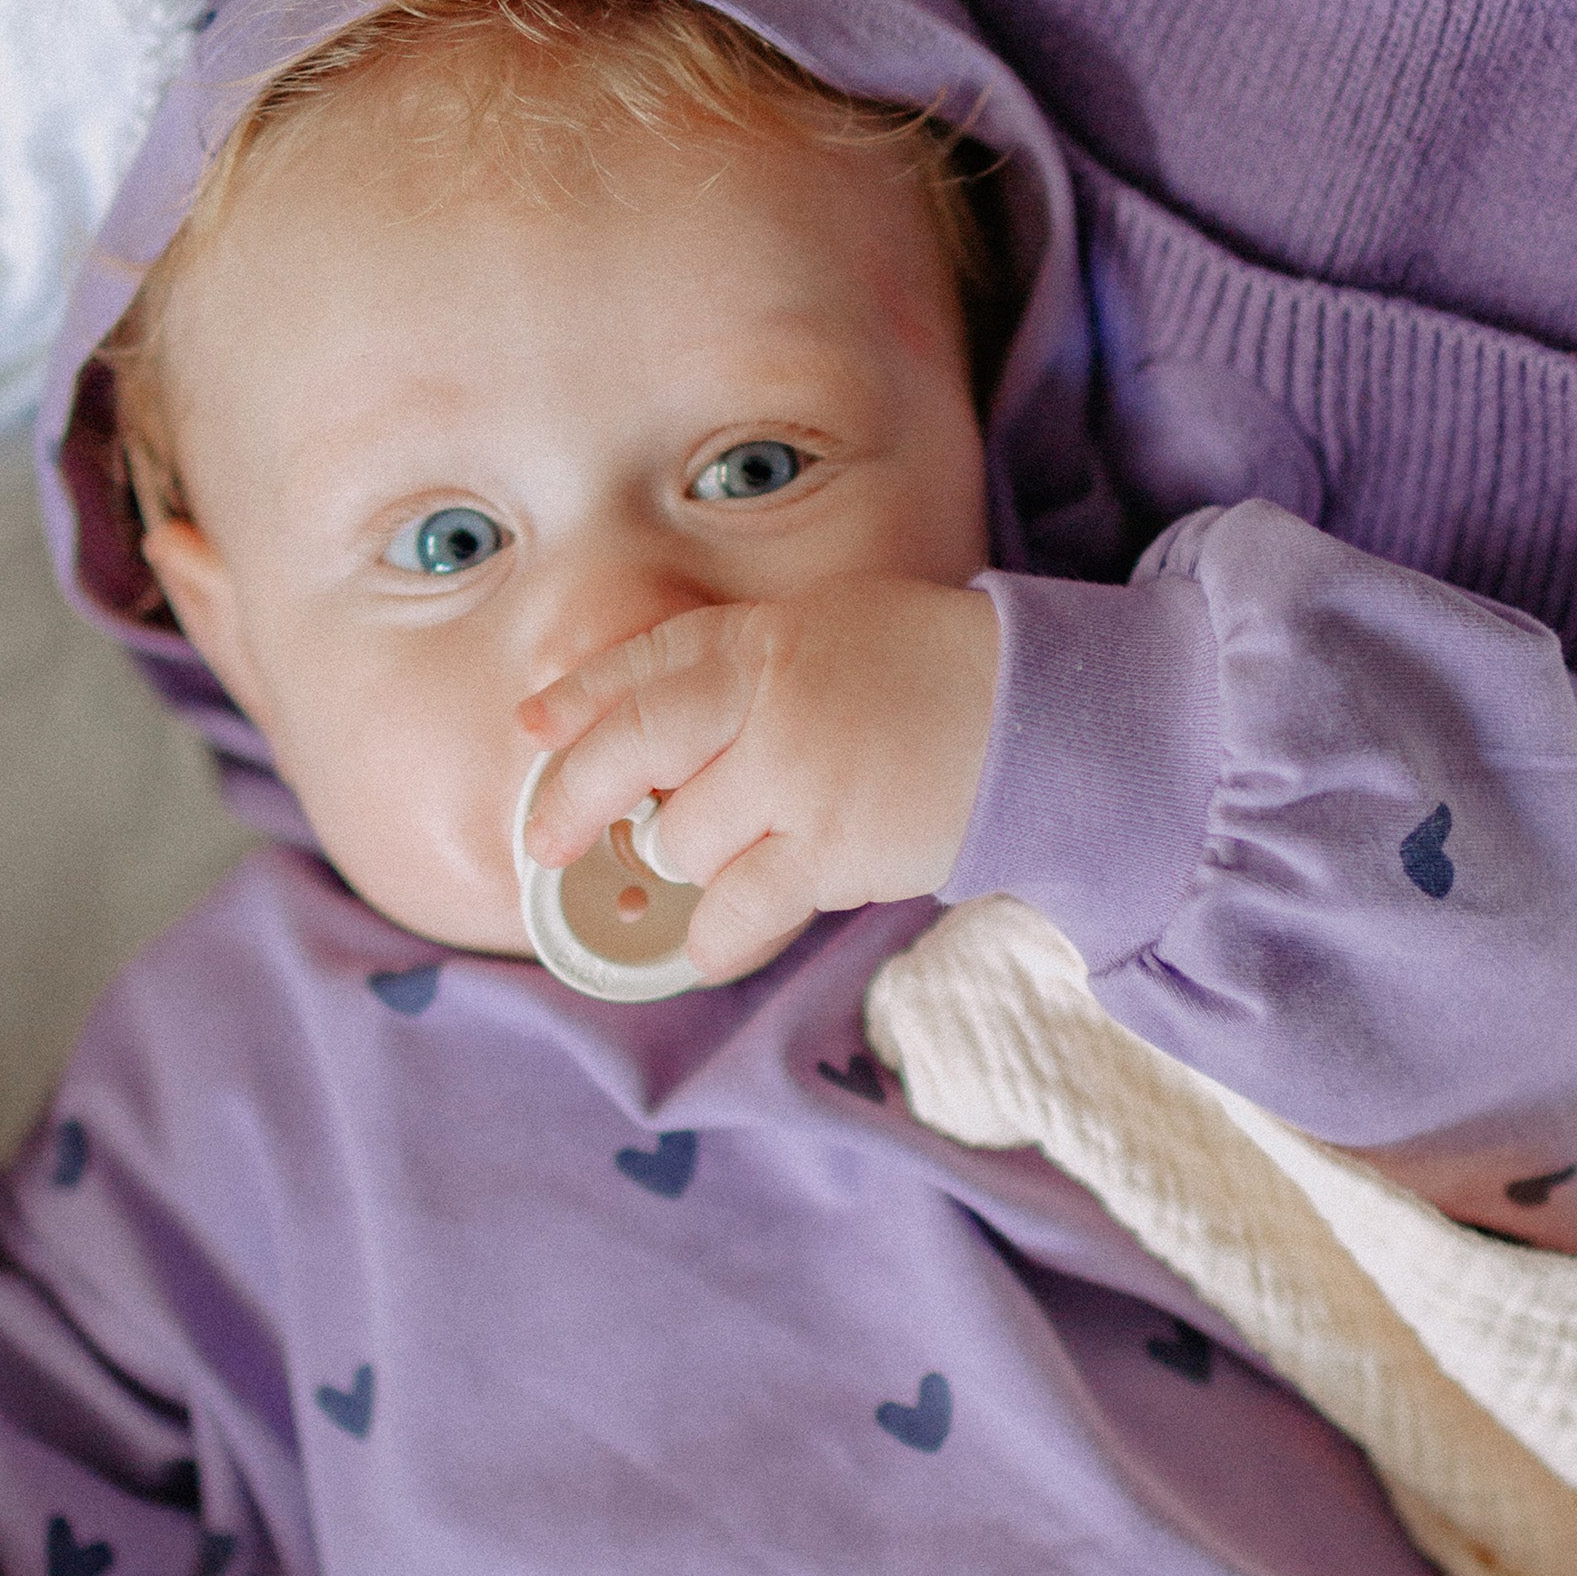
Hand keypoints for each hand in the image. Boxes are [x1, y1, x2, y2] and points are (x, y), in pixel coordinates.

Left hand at [518, 577, 1001, 979]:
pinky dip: (714, 934)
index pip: (649, 663)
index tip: (531, 728)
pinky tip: (705, 946)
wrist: (1045, 719)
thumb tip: (665, 724)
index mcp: (768, 637)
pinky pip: (739, 906)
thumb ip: (753, 666)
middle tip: (547, 843)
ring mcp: (796, 774)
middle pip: (634, 747)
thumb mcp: (840, 629)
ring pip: (685, 838)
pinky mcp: (831, 847)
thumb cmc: (943, 673)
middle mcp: (768, 698)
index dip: (580, 698)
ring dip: (692, 862)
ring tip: (737, 857)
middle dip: (574, 798)